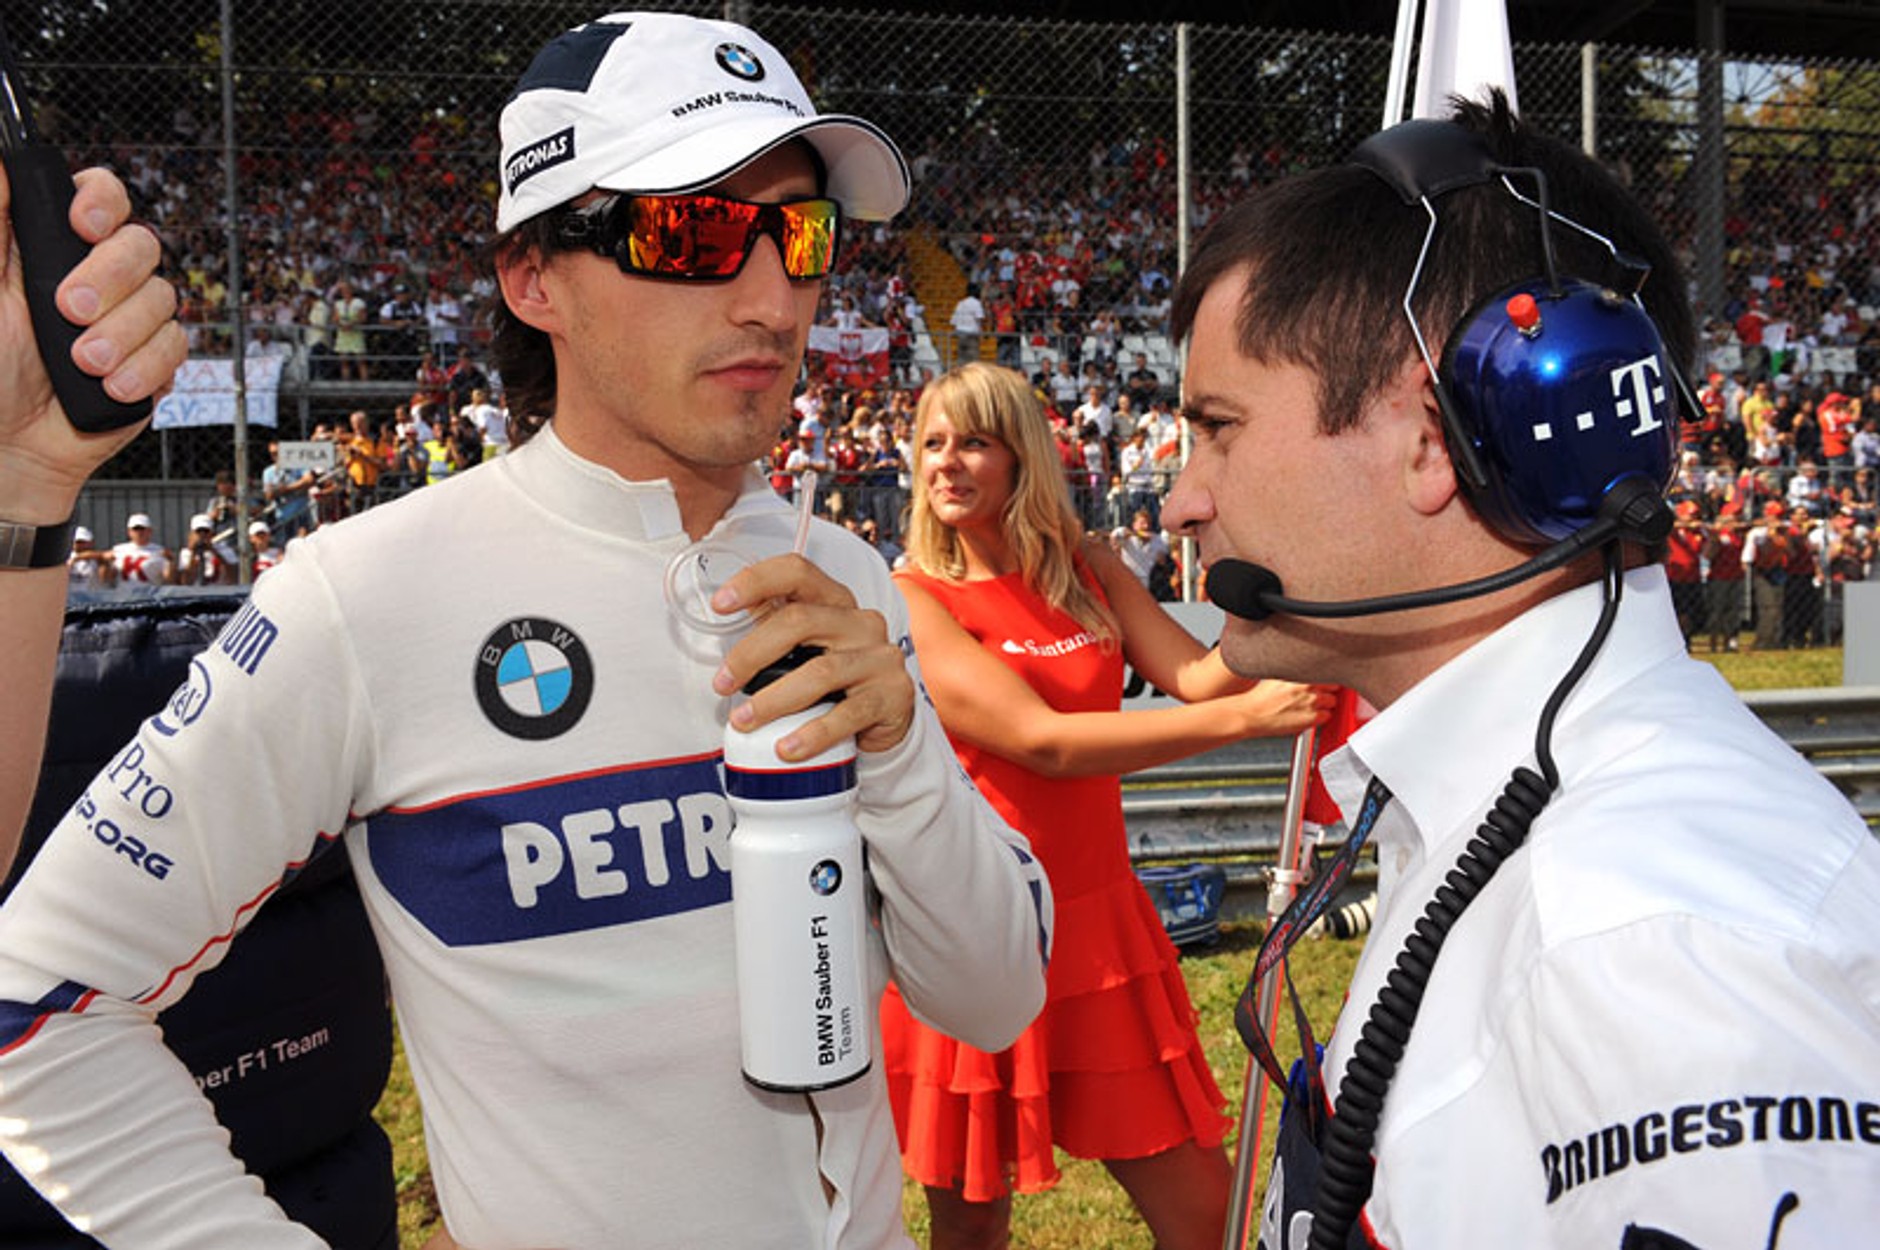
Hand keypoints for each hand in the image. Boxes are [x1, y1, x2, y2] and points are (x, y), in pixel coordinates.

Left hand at [0, 167, 183, 522]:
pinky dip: (144, 369)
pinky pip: (176, 348)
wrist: (8, 447)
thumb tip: (2, 163)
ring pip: (162, 298)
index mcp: (52, 247)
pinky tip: (109, 386)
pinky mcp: (154, 362)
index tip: (81, 226)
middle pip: (141, 243)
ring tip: (82, 363)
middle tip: (68, 309)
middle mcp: (98, 277)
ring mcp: (129, 320)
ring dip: (122, 333)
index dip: (103, 202)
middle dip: (111, 277)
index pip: (101, 196)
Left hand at [710, 553, 914, 759]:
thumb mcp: (806, 647)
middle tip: (723, 683)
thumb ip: (771, 630)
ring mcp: (880, 657)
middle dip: (751, 653)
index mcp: (834, 601)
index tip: (720, 603)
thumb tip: (719, 622)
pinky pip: (848, 714)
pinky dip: (812, 733)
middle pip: (800, 622)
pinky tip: (787, 748)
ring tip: (745, 721)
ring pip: (820, 672)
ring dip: (773, 700)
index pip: (796, 572)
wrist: (886, 717)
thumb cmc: (837, 678)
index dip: (755, 581)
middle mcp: (860, 622)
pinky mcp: (893, 693)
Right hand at [1225, 680, 1338, 738]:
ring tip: (1308, 706)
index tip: (1323, 681)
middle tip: (1315, 695)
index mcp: (1301, 672)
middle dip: (1326, 690)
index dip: (1324, 677)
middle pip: (1334, 685)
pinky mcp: (1312, 717)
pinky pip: (1327, 716)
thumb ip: (1296, 672)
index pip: (1327, 670)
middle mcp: (1309, 685)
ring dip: (1324, 704)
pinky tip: (1306, 715)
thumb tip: (1307, 671)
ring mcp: (1312, 701)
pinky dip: (1320, 717)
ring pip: (1332, 701)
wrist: (1251, 714)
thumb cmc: (1260, 698)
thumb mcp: (1278, 675)